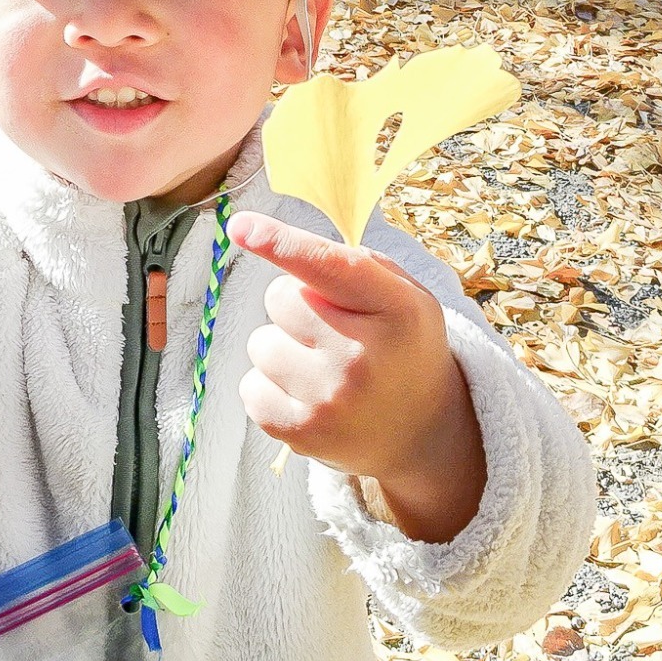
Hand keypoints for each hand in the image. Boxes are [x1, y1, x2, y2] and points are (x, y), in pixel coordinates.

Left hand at [232, 212, 486, 543]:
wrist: (422, 430)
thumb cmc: (401, 345)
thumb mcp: (405, 296)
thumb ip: (356, 263)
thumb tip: (281, 246)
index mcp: (395, 309)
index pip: (328, 266)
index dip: (279, 242)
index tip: (240, 226)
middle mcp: (362, 356)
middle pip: (280, 297)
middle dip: (295, 306)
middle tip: (332, 330)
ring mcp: (330, 399)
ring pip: (260, 343)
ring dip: (282, 348)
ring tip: (324, 368)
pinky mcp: (302, 433)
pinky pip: (250, 387)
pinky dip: (270, 386)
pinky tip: (308, 395)